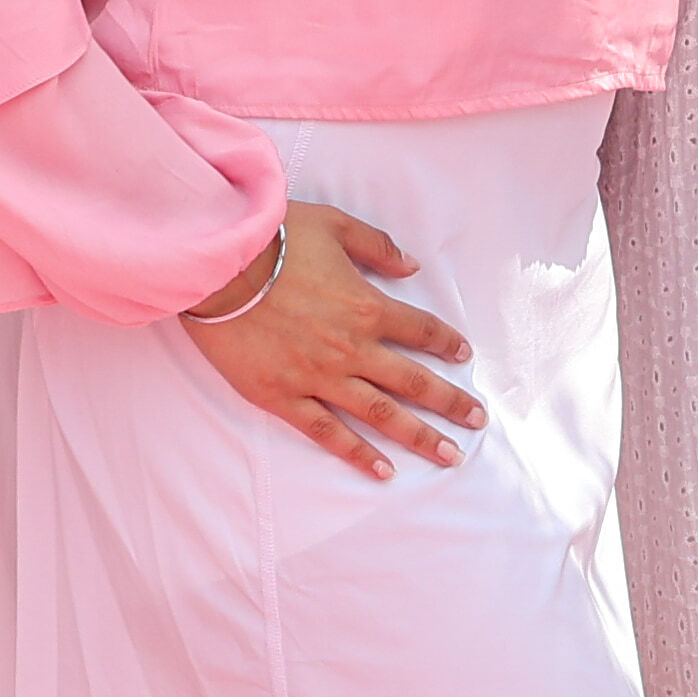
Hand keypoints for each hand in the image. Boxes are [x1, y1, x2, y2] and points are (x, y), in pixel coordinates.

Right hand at [187, 203, 479, 480]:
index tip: (465, 356)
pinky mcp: (284, 398)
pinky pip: (328, 433)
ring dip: (419, 437)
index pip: (422, 330)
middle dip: (451, 403)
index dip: (448, 343)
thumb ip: (378, 247)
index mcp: (368, 306)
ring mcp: (319, 377)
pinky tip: (383, 470)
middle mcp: (352, 348)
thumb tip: (413, 266)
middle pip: (414, 381)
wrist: (219, 268)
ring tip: (449, 456)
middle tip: (478, 421)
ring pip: (381, 415)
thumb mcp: (336, 225)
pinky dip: (358, 454)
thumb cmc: (276, 240)